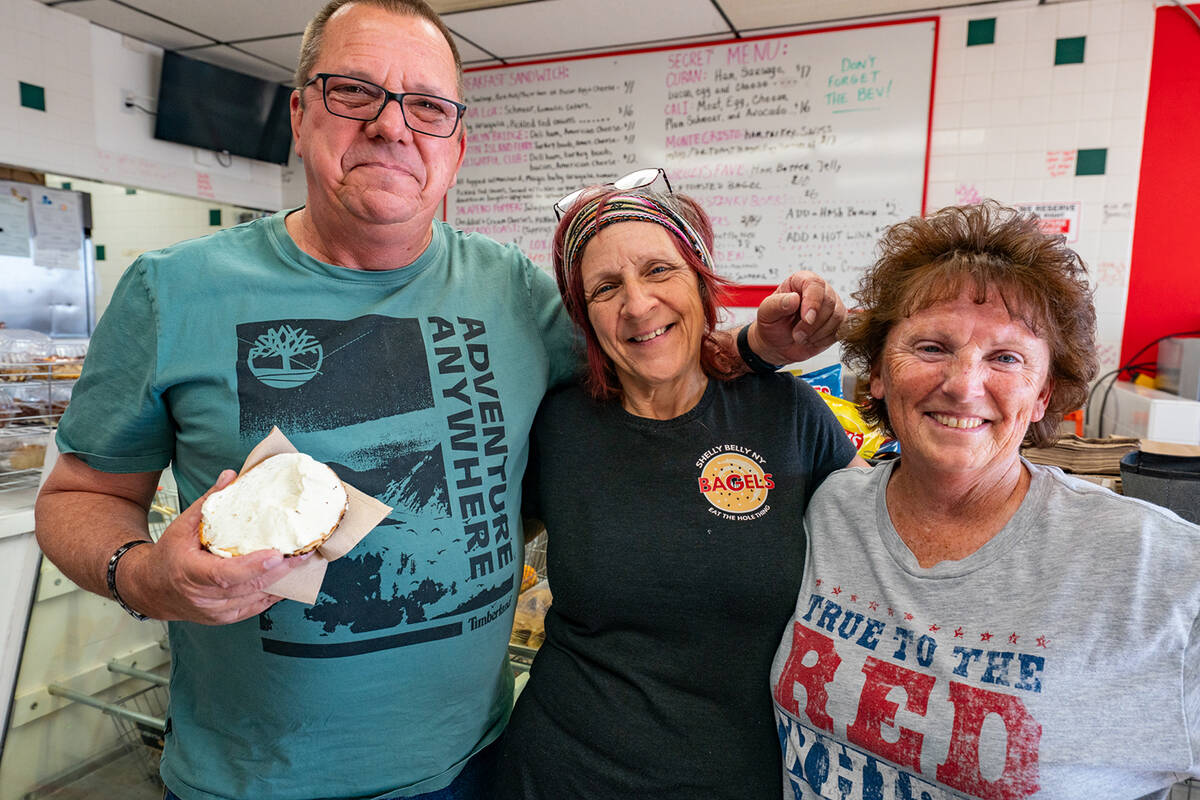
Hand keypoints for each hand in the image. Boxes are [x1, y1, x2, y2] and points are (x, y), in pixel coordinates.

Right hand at [121, 470, 309, 624]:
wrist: (150, 589)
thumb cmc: (168, 555)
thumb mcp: (182, 526)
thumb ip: (208, 502)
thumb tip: (230, 476)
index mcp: (189, 573)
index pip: (224, 574)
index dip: (252, 566)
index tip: (276, 555)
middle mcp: (202, 597)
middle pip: (247, 586)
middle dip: (279, 571)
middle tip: (303, 553)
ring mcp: (214, 612)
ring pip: (254, 599)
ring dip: (280, 582)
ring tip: (302, 562)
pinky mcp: (224, 618)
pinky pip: (254, 608)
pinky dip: (272, 594)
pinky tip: (288, 580)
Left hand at [748, 271, 845, 365]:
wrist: (777, 343)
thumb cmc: (772, 324)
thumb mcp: (766, 313)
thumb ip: (777, 304)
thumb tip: (794, 299)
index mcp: (801, 281)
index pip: (814, 284)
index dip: (813, 302)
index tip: (806, 318)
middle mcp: (819, 290)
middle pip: (829, 302)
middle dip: (813, 324)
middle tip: (796, 334)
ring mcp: (831, 306)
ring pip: (837, 316)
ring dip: (818, 333)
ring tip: (801, 337)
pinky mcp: (837, 322)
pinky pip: (841, 329)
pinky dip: (825, 339)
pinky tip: (812, 340)